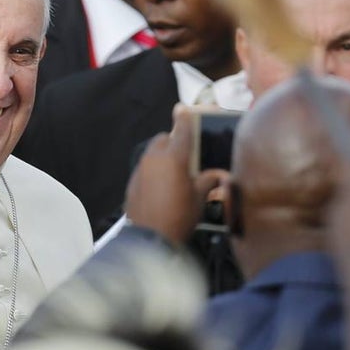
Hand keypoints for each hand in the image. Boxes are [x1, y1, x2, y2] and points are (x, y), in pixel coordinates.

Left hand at [125, 107, 225, 245]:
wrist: (150, 239)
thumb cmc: (180, 216)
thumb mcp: (200, 198)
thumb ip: (208, 181)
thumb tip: (218, 175)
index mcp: (174, 157)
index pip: (182, 130)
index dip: (186, 118)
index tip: (185, 110)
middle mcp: (154, 159)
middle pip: (163, 139)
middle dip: (173, 142)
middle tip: (185, 156)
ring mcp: (140, 170)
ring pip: (151, 154)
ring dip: (162, 157)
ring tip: (173, 174)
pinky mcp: (132, 183)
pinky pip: (144, 170)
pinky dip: (152, 172)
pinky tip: (160, 188)